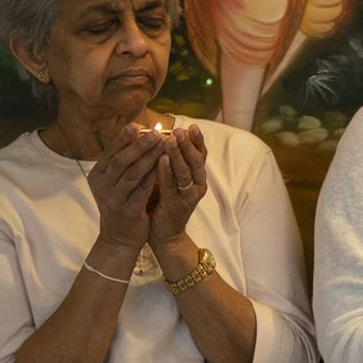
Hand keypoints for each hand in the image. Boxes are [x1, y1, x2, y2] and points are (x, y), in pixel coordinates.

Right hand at [88, 123, 159, 255]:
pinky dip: (154, 176)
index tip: (138, 124)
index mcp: (97, 175)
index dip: (124, 138)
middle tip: (155, 133)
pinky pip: (143, 190)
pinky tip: (165, 165)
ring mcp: (114, 200)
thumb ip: (123, 160)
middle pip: (120, 161)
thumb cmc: (121, 202)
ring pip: (132, 174)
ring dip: (149, 157)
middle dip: (139, 145)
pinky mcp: (128, 211)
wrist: (119, 238)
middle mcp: (102, 187)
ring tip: (163, 145)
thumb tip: (139, 131)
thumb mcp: (115, 181)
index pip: (110, 152)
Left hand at [148, 125, 208, 245]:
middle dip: (188, 144)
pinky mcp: (175, 205)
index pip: (201, 155)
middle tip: (179, 130)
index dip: (197, 140)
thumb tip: (167, 135)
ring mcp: (188, 196)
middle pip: (196, 160)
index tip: (192, 126)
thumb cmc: (167, 202)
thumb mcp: (174, 179)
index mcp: (198, 177)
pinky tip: (160, 159)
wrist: (165, 235)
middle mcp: (197, 185)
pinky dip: (166, 171)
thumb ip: (174, 161)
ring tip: (170, 139)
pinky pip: (171, 185)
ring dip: (177, 154)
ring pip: (185, 171)